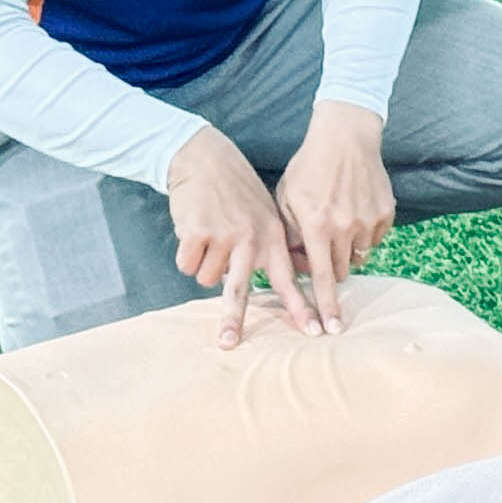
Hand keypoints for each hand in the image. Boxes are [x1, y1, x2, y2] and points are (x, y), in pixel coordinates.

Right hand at [166, 126, 313, 346]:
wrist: (204, 158)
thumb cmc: (236, 189)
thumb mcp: (266, 212)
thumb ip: (275, 244)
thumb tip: (289, 276)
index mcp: (273, 236)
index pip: (290, 279)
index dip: (302, 308)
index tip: (315, 332)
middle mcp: (251, 238)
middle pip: (241, 290)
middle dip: (233, 320)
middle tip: (228, 344)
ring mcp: (223, 235)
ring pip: (207, 278)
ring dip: (204, 264)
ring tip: (208, 236)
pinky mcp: (197, 233)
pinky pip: (186, 265)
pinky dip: (186, 255)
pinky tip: (192, 231)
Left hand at [274, 100, 395, 334]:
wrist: (346, 136)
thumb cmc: (310, 167)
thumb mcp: (288, 198)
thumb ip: (290, 235)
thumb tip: (295, 267)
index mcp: (317, 225)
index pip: (323, 278)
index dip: (326, 307)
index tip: (332, 331)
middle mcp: (345, 226)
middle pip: (342, 270)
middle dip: (331, 268)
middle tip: (322, 248)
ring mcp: (369, 220)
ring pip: (359, 256)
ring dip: (347, 250)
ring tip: (337, 223)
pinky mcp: (386, 213)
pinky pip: (374, 238)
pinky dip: (364, 233)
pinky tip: (353, 210)